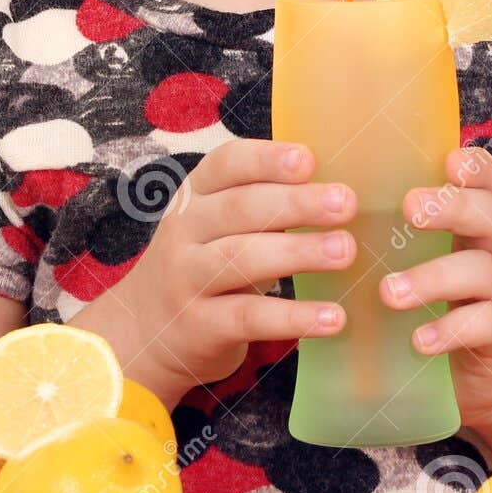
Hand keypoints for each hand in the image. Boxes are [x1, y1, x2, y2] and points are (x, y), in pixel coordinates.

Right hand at [120, 137, 358, 392]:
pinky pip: (249, 318)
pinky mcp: (200, 326)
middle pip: (240, 209)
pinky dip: (293, 317)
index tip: (309, 160)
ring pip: (242, 259)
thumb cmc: (204, 263)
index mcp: (195, 194)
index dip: (266, 159)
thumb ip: (264, 201)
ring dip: (299, 253)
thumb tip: (338, 186)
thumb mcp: (218, 223)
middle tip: (346, 203)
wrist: (145, 332)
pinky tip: (333, 317)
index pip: (226, 164)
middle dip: (296, 203)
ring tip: (346, 251)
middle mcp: (185, 230)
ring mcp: (187, 279)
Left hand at [378, 144, 491, 427]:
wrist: (480, 367)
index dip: (474, 166)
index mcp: (467, 220)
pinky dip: (450, 330)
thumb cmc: (431, 298)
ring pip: (482, 271)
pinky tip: (418, 341)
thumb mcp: (414, 257)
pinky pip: (485, 325)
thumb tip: (312, 199)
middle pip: (489, 214)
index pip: (484, 179)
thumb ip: (384, 229)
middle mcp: (488, 248)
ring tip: (389, 293)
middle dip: (452, 207)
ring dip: (434, 278)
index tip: (448, 161)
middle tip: (409, 208)